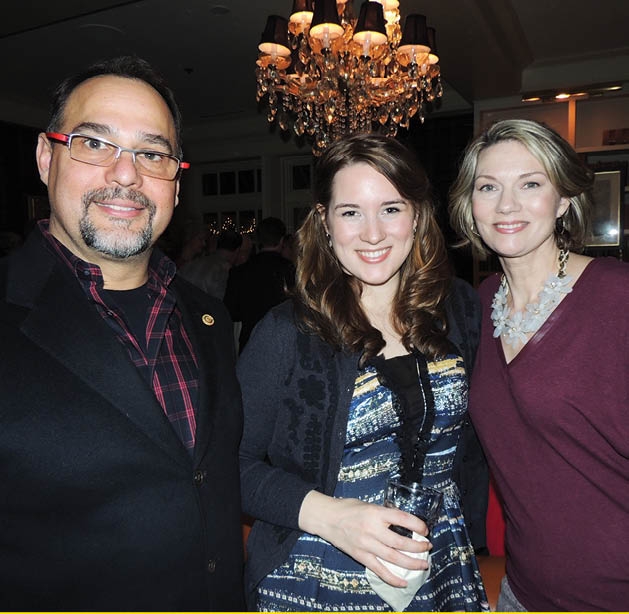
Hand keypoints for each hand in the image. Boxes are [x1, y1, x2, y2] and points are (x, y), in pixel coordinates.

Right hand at [298, 491, 430, 586]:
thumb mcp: (369, 505)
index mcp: (375, 512)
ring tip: (423, 564)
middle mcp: (372, 529)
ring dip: (411, 563)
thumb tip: (403, 523)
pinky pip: (379, 570)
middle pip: (401, 542)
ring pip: (394, 558)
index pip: (403, 519)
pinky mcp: (360, 556)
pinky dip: (393, 578)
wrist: (326, 518)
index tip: (425, 530)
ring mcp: (366, 545)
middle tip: (427, 547)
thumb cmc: (347, 508)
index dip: (418, 525)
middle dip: (418, 547)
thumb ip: (384, 514)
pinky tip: (404, 582)